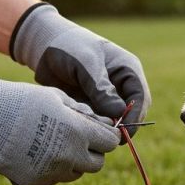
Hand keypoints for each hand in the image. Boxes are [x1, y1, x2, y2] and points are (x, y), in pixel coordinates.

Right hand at [0, 65, 120, 184]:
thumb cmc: (24, 100)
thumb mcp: (58, 98)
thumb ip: (84, 113)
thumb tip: (104, 123)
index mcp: (79, 133)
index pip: (110, 143)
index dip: (107, 136)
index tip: (100, 132)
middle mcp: (69, 157)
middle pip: (97, 164)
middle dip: (92, 152)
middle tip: (79, 139)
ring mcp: (51, 173)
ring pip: (75, 174)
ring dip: (72, 162)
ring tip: (54, 144)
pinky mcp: (34, 182)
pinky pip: (52, 179)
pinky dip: (51, 170)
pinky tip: (36, 153)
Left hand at [11, 4, 150, 131]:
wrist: (44, 47)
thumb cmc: (69, 47)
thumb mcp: (86, 64)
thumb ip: (101, 88)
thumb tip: (119, 114)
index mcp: (127, 71)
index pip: (140, 97)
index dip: (135, 116)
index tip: (124, 133)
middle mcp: (120, 86)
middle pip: (131, 113)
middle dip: (122, 127)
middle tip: (107, 138)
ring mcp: (106, 98)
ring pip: (113, 121)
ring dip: (106, 129)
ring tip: (92, 135)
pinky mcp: (91, 106)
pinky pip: (97, 122)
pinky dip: (92, 128)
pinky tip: (81, 131)